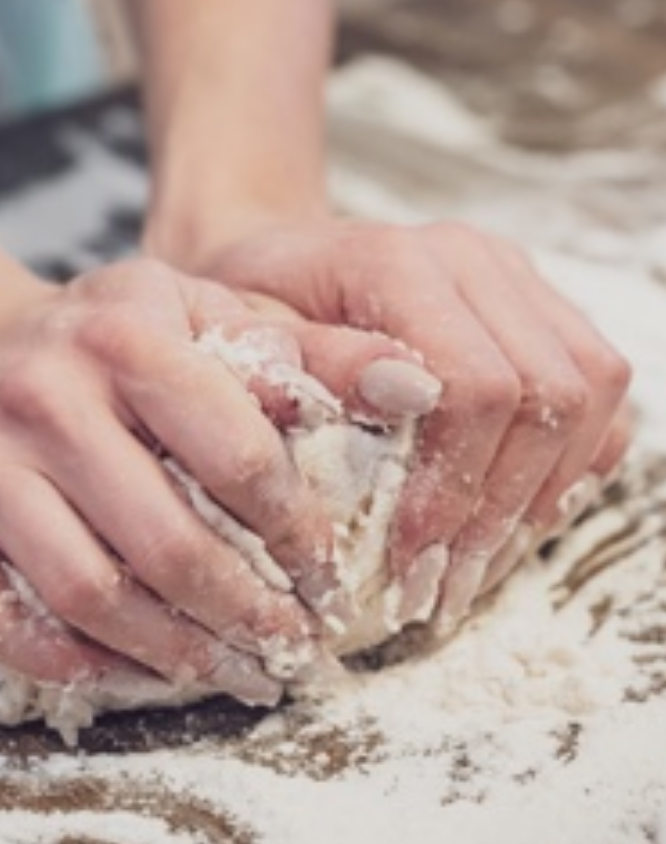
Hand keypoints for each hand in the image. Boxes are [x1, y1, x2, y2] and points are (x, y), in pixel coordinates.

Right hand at [0, 258, 336, 701]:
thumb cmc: (108, 339)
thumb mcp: (206, 316)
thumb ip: (311, 351)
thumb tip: (418, 387)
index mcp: (124, 330)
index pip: (236, 454)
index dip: (297, 534)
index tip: (328, 577)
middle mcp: (38, 387)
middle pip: (163, 541)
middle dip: (244, 615)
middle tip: (289, 649)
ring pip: (83, 591)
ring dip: (168, 653)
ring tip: (225, 670)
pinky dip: (64, 661)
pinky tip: (121, 668)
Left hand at [176, 217, 632, 631]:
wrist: (276, 259)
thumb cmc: (249, 308)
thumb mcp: (245, 337)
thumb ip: (315, 362)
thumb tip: (404, 395)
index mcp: (397, 261)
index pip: (477, 383)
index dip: (455, 484)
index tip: (411, 556)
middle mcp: (471, 258)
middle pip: (549, 392)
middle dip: (504, 506)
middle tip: (446, 584)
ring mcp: (513, 276)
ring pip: (592, 387)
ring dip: (547, 490)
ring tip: (480, 562)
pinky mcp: (535, 303)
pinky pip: (598, 384)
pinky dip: (573, 457)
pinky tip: (514, 513)